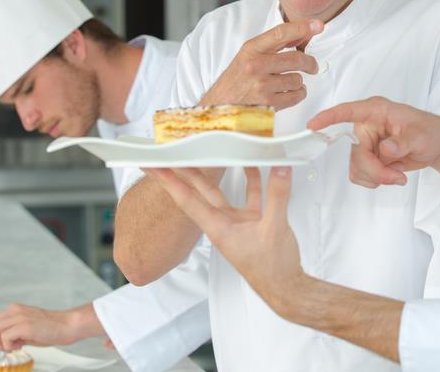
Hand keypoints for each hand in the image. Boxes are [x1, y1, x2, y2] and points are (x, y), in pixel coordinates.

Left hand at [0, 302, 103, 351]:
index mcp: (14, 310)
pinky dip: (9, 346)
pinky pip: (5, 337)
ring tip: (14, 347)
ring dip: (0, 345)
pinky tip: (20, 346)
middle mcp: (14, 311)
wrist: (68, 325)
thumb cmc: (50, 329)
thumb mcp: (27, 329)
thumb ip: (12, 332)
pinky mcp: (25, 325)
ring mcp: (19, 317)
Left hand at [148, 166, 305, 317]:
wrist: (285, 288)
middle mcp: (223, 224)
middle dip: (183, 172)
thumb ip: (277, 196)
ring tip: (207, 150)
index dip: (168, 181)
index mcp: (218, 228)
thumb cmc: (272, 270)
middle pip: (198, 191)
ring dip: (216, 172)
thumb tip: (279, 170)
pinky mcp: (253, 223)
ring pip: (221, 192)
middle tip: (169, 152)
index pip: (186, 199)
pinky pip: (250, 196)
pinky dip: (252, 181)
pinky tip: (254, 166)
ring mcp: (237, 223)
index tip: (153, 166)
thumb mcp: (273, 229)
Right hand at [200, 19, 322, 109]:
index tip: (317, 25)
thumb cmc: (235, 81)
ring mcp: (262, 85)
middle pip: (296, 58)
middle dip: (310, 63)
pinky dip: (297, 94)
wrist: (220, 106)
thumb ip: (273, 46)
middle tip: (312, 66)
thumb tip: (302, 35)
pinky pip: (296, 95)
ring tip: (287, 83)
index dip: (302, 28)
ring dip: (298, 82)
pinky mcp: (268, 103)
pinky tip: (287, 93)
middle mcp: (255, 65)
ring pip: (298, 79)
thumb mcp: (248, 56)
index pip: (281, 33)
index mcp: (251, 50)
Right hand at [308, 96, 439, 196]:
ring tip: (398, 175)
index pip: (348, 111)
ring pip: (356, 167)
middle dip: (375, 170)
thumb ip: (403, 142)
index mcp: (376, 111)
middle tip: (397, 177)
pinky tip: (390, 175)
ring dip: (376, 177)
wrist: (435, 144)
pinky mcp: (366, 157)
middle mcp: (366, 126)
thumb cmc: (429, 131)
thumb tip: (385, 149)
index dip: (329, 117)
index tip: (313, 125)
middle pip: (356, 153)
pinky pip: (359, 174)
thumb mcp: (421, 135)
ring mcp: (365, 142)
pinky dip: (374, 180)